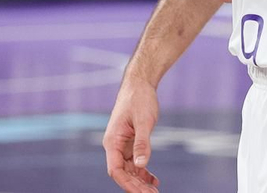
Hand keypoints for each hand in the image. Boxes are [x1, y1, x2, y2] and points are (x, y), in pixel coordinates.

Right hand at [103, 74, 161, 192]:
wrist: (139, 83)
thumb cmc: (139, 99)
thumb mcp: (143, 121)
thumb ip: (142, 143)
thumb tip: (141, 165)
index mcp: (112, 141)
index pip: (116, 170)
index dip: (128, 184)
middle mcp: (114, 145)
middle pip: (123, 173)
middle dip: (136, 186)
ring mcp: (122, 145)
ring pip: (129, 170)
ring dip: (140, 181)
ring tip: (154, 191)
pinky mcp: (130, 142)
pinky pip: (134, 162)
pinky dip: (143, 172)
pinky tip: (154, 180)